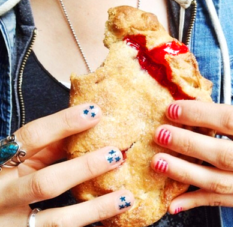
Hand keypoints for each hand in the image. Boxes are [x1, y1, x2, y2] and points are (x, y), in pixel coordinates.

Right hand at [0, 104, 133, 226]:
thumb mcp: (21, 160)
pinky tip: (115, 214)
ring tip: (125, 196)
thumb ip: (49, 147)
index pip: (32, 137)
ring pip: (58, 220)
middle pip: (45, 182)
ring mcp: (13, 224)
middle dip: (84, 168)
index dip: (63, 123)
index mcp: (0, 164)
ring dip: (96, 207)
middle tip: (115, 155)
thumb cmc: (8, 181)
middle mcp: (3, 195)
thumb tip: (86, 128)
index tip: (95, 112)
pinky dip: (91, 222)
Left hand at [151, 100, 232, 213]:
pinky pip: (222, 202)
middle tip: (161, 135)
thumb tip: (192, 115)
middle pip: (226, 155)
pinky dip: (195, 201)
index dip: (201, 114)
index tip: (173, 110)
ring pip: (220, 183)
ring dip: (185, 174)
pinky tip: (173, 202)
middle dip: (189, 145)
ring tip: (159, 163)